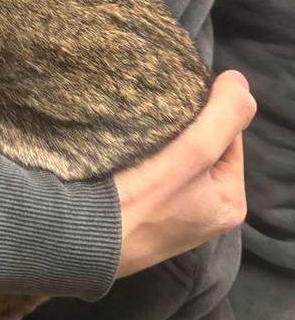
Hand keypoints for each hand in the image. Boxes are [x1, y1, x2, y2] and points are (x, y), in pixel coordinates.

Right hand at [114, 69, 255, 277]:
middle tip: (152, 117)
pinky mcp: (147, 216)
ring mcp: (178, 217)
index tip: (172, 104)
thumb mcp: (194, 153)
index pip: (228, 135)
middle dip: (182, 127)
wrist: (80, 240)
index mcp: (232, 201)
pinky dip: (144, 157)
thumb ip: (224, 116)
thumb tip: (239, 80)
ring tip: (137, 131)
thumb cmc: (139, 200)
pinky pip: (156, 174)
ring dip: (161, 140)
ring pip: (178, 159)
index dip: (205, 112)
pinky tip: (126, 152)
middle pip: (204, 146)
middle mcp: (210, 212)